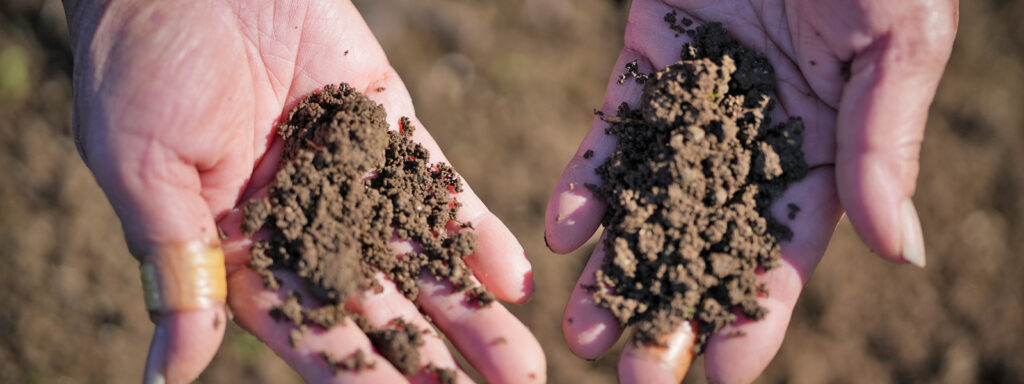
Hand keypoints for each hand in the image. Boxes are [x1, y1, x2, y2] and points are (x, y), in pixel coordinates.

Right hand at [64, 1, 542, 382]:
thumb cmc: (140, 61)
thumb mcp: (145, 169)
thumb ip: (178, 268)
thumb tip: (171, 376)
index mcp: (240, 251)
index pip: (309, 333)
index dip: (360, 379)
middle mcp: (304, 225)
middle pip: (379, 309)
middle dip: (433, 362)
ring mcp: (350, 177)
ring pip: (418, 258)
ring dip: (471, 312)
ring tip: (522, 367)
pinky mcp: (384, 124)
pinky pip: (436, 183)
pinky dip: (474, 230)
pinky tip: (514, 277)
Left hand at [546, 0, 956, 381]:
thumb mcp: (896, 45)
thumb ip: (884, 144)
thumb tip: (904, 252)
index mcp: (830, 146)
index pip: (788, 248)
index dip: (757, 314)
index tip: (721, 374)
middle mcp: (757, 136)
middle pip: (707, 240)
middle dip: (671, 307)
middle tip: (634, 374)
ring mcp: (699, 99)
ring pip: (651, 197)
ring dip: (617, 262)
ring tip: (583, 328)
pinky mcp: (651, 56)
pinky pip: (615, 126)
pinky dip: (590, 177)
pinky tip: (565, 229)